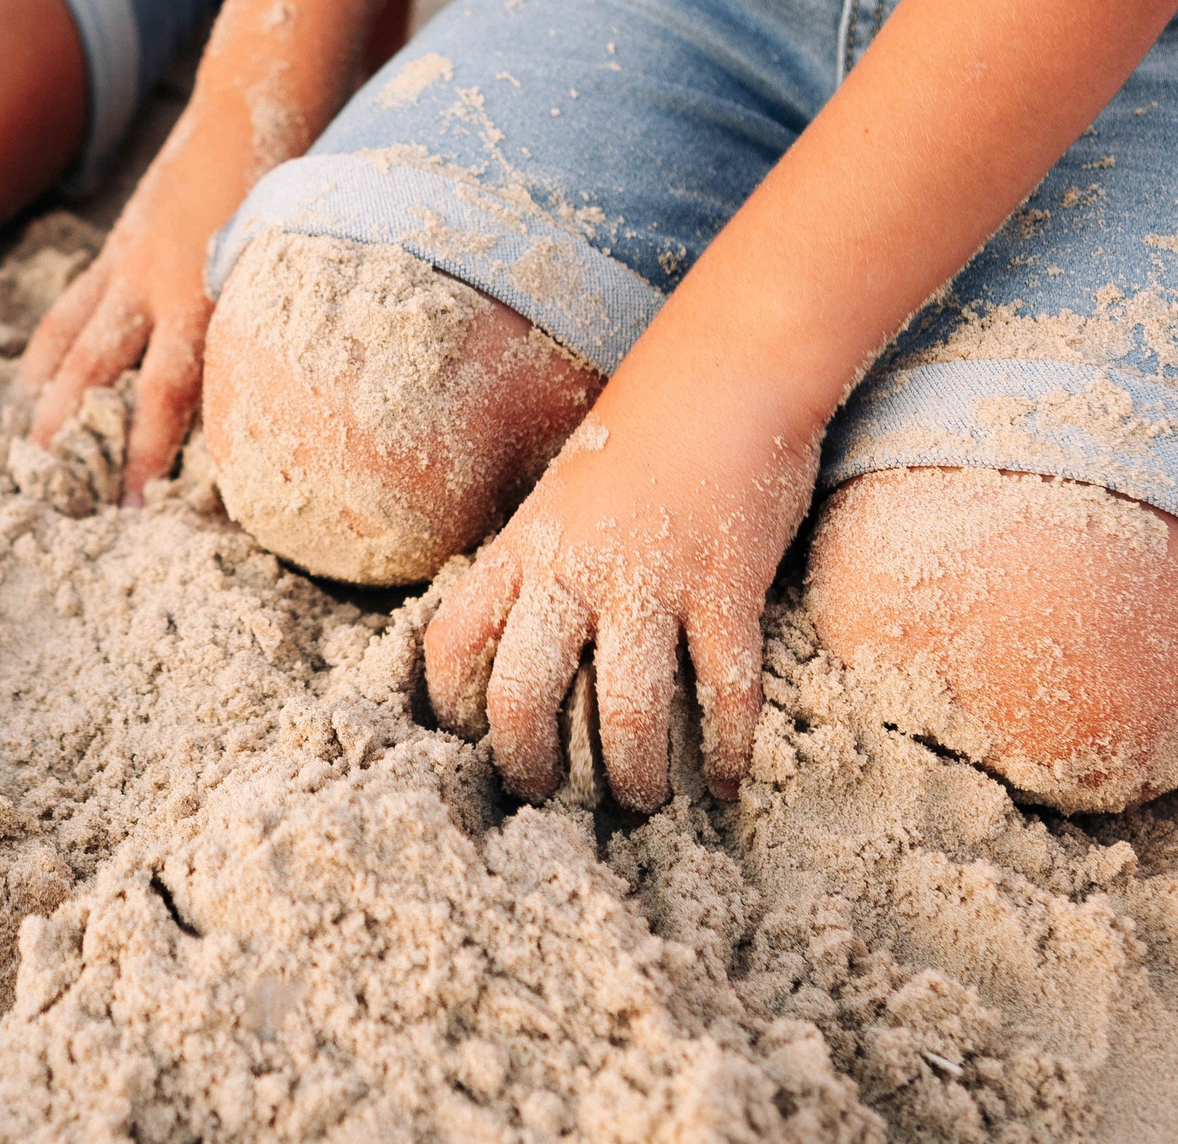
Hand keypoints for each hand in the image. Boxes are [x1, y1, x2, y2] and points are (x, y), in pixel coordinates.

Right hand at [19, 95, 262, 503]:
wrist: (254, 101)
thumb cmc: (292, 181)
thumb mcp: (291, 257)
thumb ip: (271, 320)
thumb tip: (281, 399)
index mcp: (202, 291)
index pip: (167, 392)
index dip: (148, 452)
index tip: (136, 506)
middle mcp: (155, 283)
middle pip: (100, 374)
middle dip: (81, 436)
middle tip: (63, 495)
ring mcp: (128, 263)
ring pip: (74, 342)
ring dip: (51, 399)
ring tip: (33, 451)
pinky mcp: (118, 247)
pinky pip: (73, 308)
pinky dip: (50, 348)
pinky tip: (33, 382)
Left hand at [422, 362, 819, 810]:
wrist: (728, 371)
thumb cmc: (643, 432)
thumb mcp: (562, 493)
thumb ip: (539, 559)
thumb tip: (521, 635)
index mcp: (523, 546)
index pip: (453, 641)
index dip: (449, 706)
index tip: (465, 744)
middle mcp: (574, 570)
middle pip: (522, 696)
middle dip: (528, 766)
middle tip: (545, 800)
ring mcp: (652, 582)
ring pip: (624, 714)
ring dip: (633, 777)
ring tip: (641, 805)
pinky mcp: (726, 588)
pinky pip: (724, 691)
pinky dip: (729, 751)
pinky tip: (727, 787)